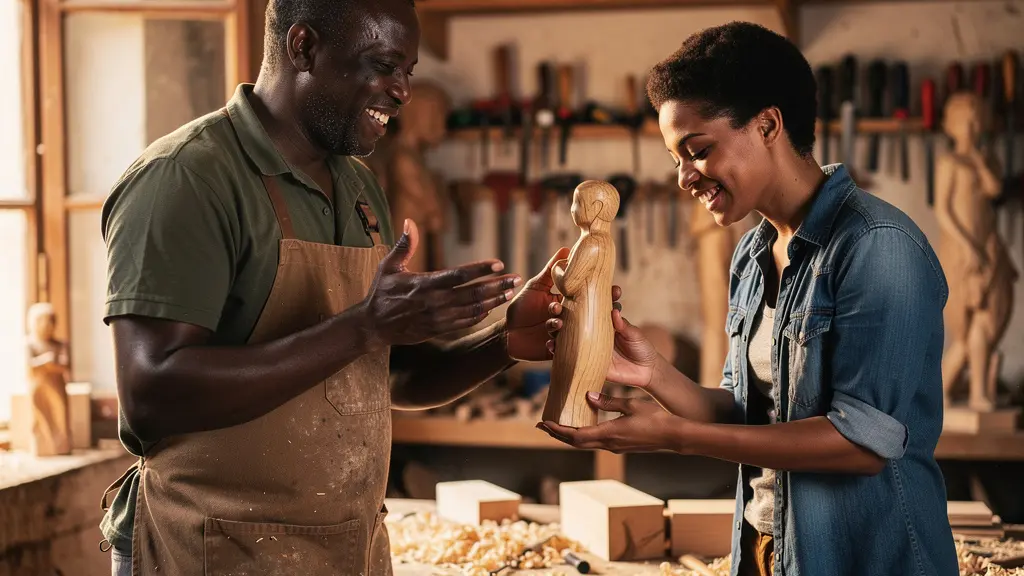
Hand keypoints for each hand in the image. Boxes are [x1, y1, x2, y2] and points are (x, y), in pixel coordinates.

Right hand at [362, 219, 521, 347]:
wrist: (373, 326)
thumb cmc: (381, 293)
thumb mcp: (388, 266)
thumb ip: (404, 245)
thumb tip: (410, 221)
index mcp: (423, 284)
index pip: (457, 275)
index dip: (479, 270)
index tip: (499, 264)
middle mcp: (434, 302)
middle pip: (472, 294)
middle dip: (497, 286)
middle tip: (516, 278)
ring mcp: (437, 318)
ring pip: (472, 310)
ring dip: (494, 301)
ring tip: (510, 292)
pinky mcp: (438, 330)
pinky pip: (464, 323)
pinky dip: (479, 316)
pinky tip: (491, 308)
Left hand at [505, 248, 620, 361]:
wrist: (507, 333)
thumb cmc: (522, 308)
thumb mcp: (536, 286)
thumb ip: (550, 270)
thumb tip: (566, 248)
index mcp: (570, 303)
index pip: (591, 297)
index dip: (606, 294)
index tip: (615, 289)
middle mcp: (571, 319)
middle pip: (590, 316)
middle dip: (596, 312)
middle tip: (591, 309)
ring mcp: (565, 335)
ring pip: (574, 332)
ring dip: (564, 326)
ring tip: (554, 322)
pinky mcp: (556, 349)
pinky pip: (560, 349)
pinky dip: (555, 345)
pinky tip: (548, 342)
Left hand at [537, 392, 681, 453]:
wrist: (674, 436)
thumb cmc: (656, 418)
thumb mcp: (631, 404)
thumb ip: (608, 401)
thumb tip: (588, 396)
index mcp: (609, 434)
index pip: (576, 435)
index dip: (558, 430)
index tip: (544, 423)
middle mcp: (609, 444)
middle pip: (575, 442)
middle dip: (557, 434)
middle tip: (542, 425)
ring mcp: (614, 447)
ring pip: (584, 444)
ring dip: (568, 436)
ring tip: (556, 426)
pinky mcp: (620, 446)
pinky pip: (594, 442)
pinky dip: (582, 435)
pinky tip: (580, 426)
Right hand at [546, 306, 657, 388]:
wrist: (645, 372)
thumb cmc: (641, 347)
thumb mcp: (634, 334)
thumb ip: (624, 325)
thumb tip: (615, 311)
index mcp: (604, 320)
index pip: (592, 305)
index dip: (586, 297)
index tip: (580, 289)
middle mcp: (593, 331)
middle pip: (573, 318)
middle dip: (562, 311)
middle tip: (557, 307)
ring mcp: (588, 346)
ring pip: (566, 335)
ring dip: (556, 329)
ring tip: (554, 325)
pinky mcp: (585, 361)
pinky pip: (568, 355)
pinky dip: (557, 351)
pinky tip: (552, 346)